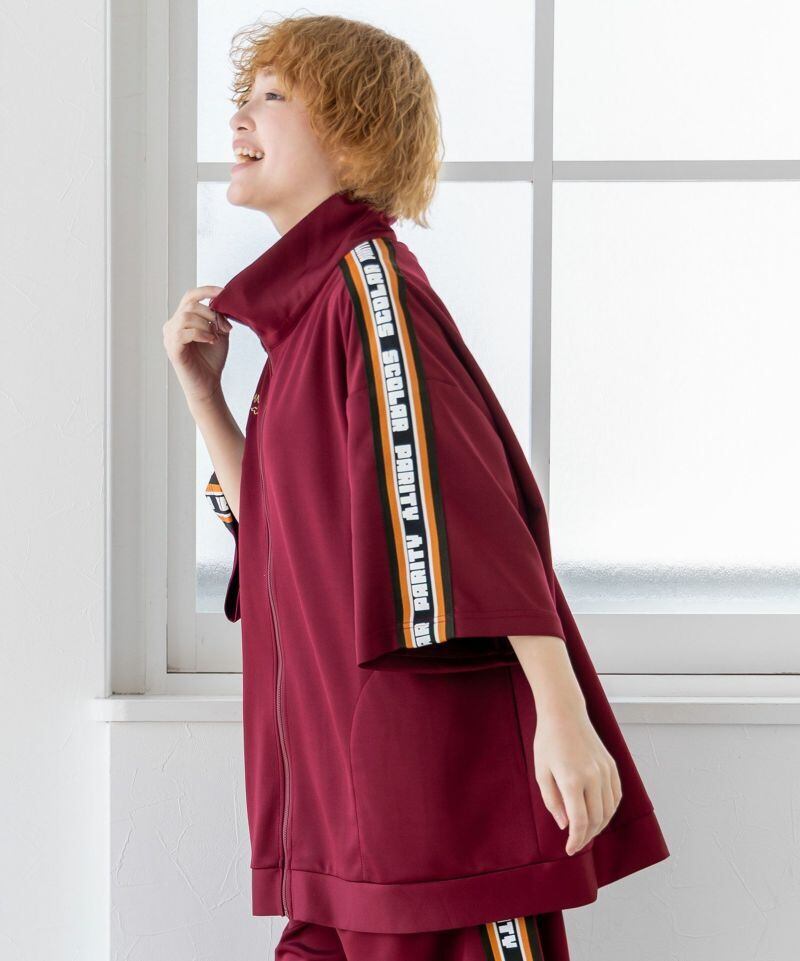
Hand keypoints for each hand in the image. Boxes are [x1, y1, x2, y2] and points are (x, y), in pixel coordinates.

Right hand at [163, 285, 231, 406]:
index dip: (206, 290)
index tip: (223, 292)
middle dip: (211, 313)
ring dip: (206, 324)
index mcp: (182, 319)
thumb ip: (218, 317)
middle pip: (190, 304)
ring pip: (186, 316)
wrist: (209, 384)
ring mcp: (170, 336)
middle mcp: (173, 325)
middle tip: (225, 328)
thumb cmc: (212, 360)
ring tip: (215, 337)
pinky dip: (201, 333)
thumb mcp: (219, 333)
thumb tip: (220, 301)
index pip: (190, 296)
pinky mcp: (172, 348)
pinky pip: (184, 332)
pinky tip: (210, 341)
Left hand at [533, 704, 622, 855]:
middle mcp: (592, 777)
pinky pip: (616, 796)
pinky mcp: (612, 766)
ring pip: (609, 810)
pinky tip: (600, 814)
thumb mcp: (541, 772)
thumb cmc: (548, 741)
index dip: (575, 840)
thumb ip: (552, 801)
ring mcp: (605, 771)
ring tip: (587, 832)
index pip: (579, 822)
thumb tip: (565, 825)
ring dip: (599, 826)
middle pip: (596, 819)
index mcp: (572, 780)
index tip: (570, 850)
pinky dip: (610, 810)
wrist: (565, 713)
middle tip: (576, 844)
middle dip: (586, 836)